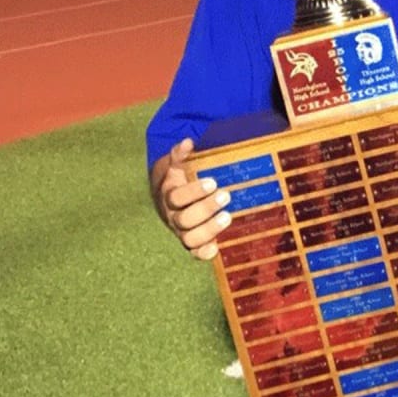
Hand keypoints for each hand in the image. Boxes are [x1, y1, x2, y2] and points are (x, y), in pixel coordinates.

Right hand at [153, 138, 231, 259]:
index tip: (212, 182)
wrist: (173, 201)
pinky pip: (195, 253)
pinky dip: (204, 253)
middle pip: (184, 219)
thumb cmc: (182, 181)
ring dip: (209, 230)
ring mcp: (183, 232)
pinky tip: (216, 248)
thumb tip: (187, 142)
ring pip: (190, 238)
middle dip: (206, 208)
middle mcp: (174, 217)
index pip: (177, 197)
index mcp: (170, 197)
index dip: (193, 192)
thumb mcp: (179, 166)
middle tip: (226, 196)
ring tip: (227, 217)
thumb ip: (180, 154)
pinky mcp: (193, 244)